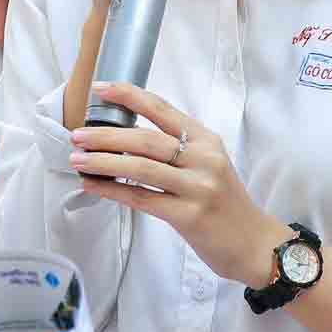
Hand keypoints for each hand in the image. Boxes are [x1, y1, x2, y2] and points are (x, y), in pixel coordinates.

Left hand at [70, 81, 286, 288]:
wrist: (253, 243)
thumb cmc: (224, 203)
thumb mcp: (209, 166)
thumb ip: (177, 150)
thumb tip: (125, 138)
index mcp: (207, 140)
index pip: (163, 109)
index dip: (129, 96)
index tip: (101, 88)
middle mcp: (204, 159)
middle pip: (146, 139)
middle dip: (106, 135)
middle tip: (78, 135)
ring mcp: (198, 188)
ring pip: (141, 168)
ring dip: (103, 162)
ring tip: (78, 159)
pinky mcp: (189, 216)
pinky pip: (142, 198)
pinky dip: (113, 190)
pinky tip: (93, 186)